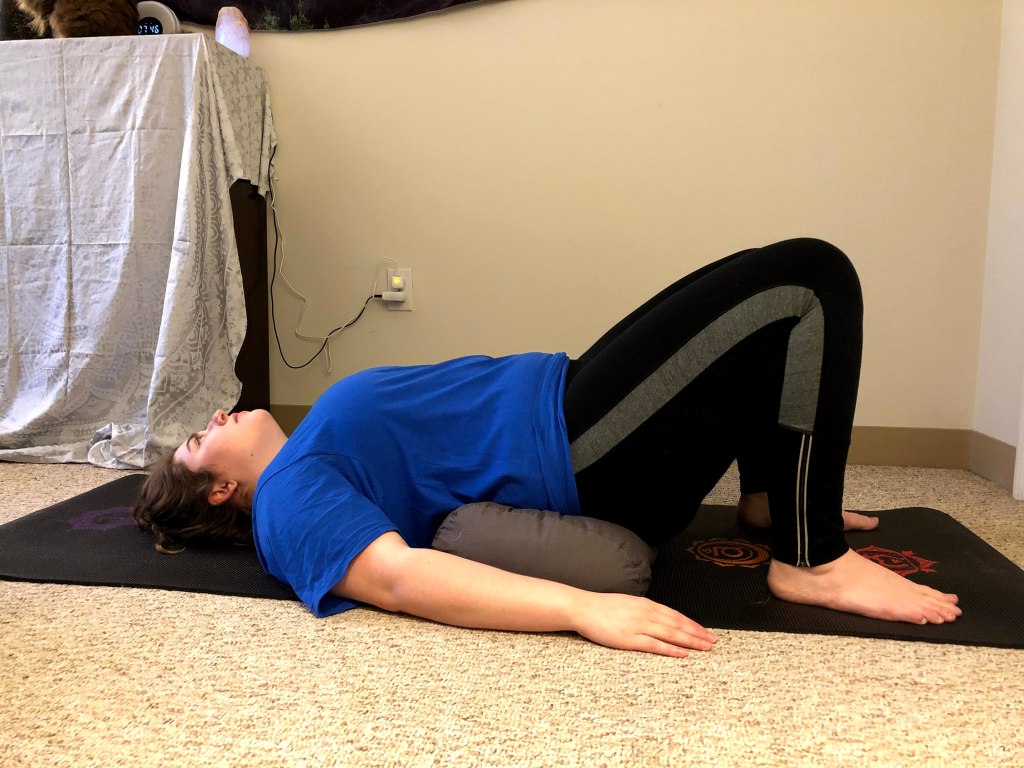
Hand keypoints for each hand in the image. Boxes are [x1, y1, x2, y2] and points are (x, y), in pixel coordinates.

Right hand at [571, 592, 716, 656]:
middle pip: (678, 624)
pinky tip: (683, 653)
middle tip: (713, 642)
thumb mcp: (628, 603)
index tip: (705, 631)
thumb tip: (658, 617)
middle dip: (697, 633)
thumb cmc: (602, 607)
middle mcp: (646, 613)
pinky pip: (655, 645)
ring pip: (671, 634)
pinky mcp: (629, 639)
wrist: (582, 607)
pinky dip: (671, 649)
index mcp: (646, 604)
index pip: (675, 615)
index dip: (692, 624)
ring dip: (690, 641)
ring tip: (705, 648)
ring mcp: (638, 626)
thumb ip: (643, 610)